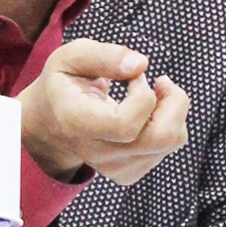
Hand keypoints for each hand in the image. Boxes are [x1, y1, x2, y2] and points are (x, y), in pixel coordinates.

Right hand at [17, 37, 189, 185]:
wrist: (51, 122)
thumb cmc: (64, 84)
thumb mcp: (70, 57)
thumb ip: (103, 55)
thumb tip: (140, 64)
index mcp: (76, 122)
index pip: (124, 125)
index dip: (143, 96)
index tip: (136, 76)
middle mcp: (96, 152)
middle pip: (158, 138)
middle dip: (174, 103)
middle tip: (161, 81)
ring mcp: (114, 167)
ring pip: (169, 142)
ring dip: (174, 110)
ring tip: (156, 90)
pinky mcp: (129, 171)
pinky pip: (168, 147)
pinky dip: (171, 123)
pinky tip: (151, 110)